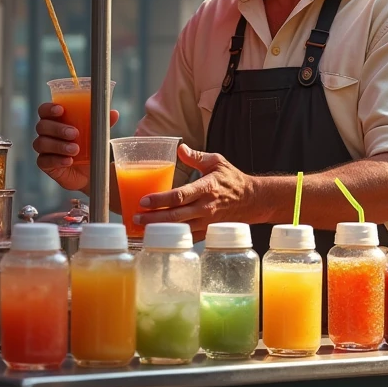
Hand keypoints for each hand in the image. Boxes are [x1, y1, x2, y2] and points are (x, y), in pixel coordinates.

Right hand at [34, 102, 118, 192]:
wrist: (91, 172)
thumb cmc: (91, 147)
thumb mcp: (97, 134)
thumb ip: (103, 123)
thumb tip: (114, 113)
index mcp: (56, 120)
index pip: (44, 110)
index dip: (49, 109)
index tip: (61, 110)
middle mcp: (47, 133)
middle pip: (42, 126)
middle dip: (58, 128)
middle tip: (75, 133)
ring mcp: (44, 149)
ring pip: (41, 143)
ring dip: (59, 145)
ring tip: (75, 150)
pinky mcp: (45, 164)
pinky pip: (44, 161)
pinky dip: (57, 160)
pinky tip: (69, 161)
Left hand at [135, 144, 254, 239]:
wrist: (251, 200)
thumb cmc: (232, 180)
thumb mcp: (217, 162)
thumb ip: (196, 156)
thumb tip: (179, 148)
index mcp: (206, 188)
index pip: (180, 196)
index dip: (160, 200)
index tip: (144, 200)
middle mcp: (205, 207)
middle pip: (175, 216)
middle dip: (153, 218)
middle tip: (136, 217)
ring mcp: (206, 222)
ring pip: (179, 229)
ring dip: (160, 230)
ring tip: (140, 229)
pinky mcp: (207, 231)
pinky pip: (187, 237)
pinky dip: (172, 239)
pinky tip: (158, 237)